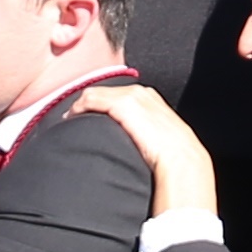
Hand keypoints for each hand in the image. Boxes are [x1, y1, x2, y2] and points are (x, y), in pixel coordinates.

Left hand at [70, 85, 217, 219]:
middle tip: (74, 118)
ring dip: (81, 106)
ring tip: (70, 120)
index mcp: (150, 98)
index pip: (117, 94)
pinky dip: (79, 108)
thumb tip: (130, 142)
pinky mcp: (123, 104)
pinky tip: (71, 119)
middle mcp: (140, 92)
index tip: (88, 117)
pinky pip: (91, 99)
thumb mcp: (159, 138)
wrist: (181, 160)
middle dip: (89, 103)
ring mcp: (132, 96)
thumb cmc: (173, 157)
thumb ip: (143, 132)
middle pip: (104, 91)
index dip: (99, 104)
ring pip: (94, 93)